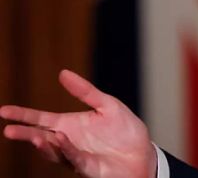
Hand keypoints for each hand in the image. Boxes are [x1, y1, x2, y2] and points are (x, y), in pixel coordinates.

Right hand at [1, 69, 156, 177]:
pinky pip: (74, 159)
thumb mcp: (106, 105)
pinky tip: (61, 139)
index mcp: (69, 125)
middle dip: (26, 135)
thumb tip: (62, 72)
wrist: (142, 153)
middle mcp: (68, 142)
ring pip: (55, 151)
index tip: (4, 111)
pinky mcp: (88, 167)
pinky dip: (67, 150)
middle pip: (41, 137)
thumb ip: (85, 91)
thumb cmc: (124, 130)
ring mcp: (76, 156)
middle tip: (9, 130)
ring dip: (44, 145)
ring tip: (35, 137)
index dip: (23, 115)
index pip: (41, 120)